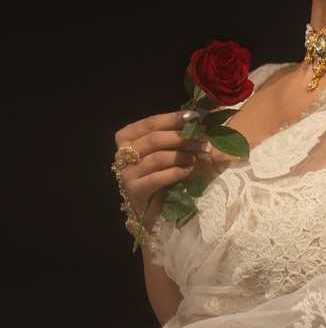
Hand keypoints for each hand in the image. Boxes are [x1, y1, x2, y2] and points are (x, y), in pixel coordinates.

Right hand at [113, 110, 208, 230]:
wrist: (153, 210)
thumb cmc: (161, 174)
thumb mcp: (165, 150)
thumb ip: (174, 134)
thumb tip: (196, 119)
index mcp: (126, 137)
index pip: (150, 123)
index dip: (172, 119)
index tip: (193, 117)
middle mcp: (122, 154)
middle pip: (154, 139)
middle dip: (180, 137)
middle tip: (200, 138)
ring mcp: (127, 173)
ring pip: (157, 158)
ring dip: (180, 155)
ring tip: (196, 157)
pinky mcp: (135, 191)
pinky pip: (158, 178)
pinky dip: (176, 172)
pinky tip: (188, 170)